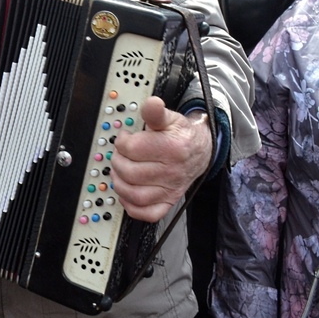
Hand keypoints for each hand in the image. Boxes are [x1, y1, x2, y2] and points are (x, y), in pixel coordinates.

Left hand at [110, 97, 211, 222]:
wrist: (201, 150)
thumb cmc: (180, 135)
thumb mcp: (169, 118)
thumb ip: (155, 112)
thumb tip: (151, 103)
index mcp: (172, 148)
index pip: (132, 149)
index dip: (121, 141)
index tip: (124, 137)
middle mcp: (172, 171)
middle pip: (130, 172)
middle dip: (117, 161)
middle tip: (119, 154)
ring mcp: (170, 189)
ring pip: (135, 195)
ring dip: (120, 183)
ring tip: (119, 172)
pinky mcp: (169, 201)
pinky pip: (148, 213)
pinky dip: (132, 206)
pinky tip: (126, 193)